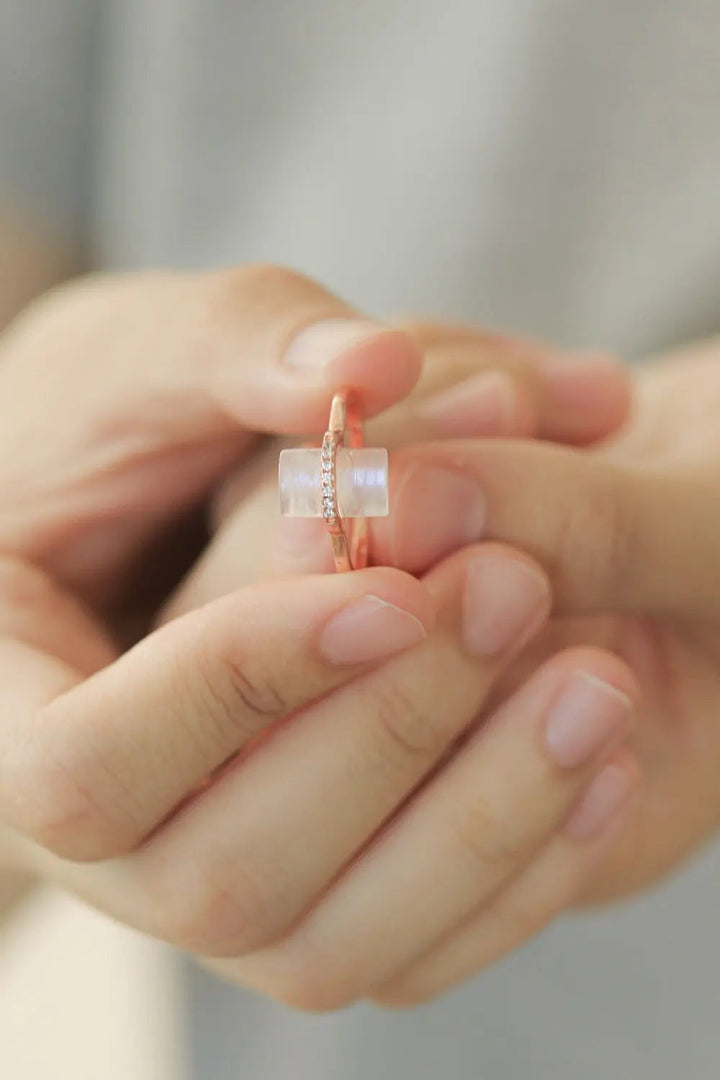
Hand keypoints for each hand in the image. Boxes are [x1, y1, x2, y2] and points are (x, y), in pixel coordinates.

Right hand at [0, 269, 634, 1014]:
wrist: (122, 512)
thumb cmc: (96, 428)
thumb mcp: (138, 359)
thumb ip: (239, 344)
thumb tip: (373, 362)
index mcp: (9, 711)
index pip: (85, 766)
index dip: (233, 689)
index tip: (386, 589)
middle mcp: (103, 839)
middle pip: (221, 875)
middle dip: (386, 737)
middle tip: (515, 587)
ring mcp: (201, 880)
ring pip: (327, 942)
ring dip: (474, 824)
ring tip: (592, 683)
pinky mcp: (302, 893)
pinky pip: (404, 942)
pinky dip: (510, 868)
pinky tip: (600, 766)